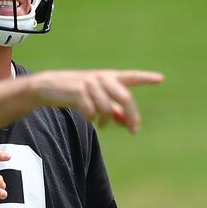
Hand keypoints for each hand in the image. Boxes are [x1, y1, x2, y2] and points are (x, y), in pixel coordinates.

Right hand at [27, 70, 163, 133]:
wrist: (47, 87)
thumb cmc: (73, 93)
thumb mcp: (95, 99)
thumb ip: (113, 109)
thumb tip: (126, 123)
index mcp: (107, 77)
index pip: (130, 77)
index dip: (145, 78)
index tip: (160, 79)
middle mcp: (101, 78)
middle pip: (125, 98)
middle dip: (131, 116)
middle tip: (134, 131)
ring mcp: (89, 84)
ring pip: (108, 108)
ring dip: (107, 120)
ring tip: (102, 125)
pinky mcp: (78, 92)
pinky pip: (92, 111)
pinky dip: (92, 118)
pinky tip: (90, 120)